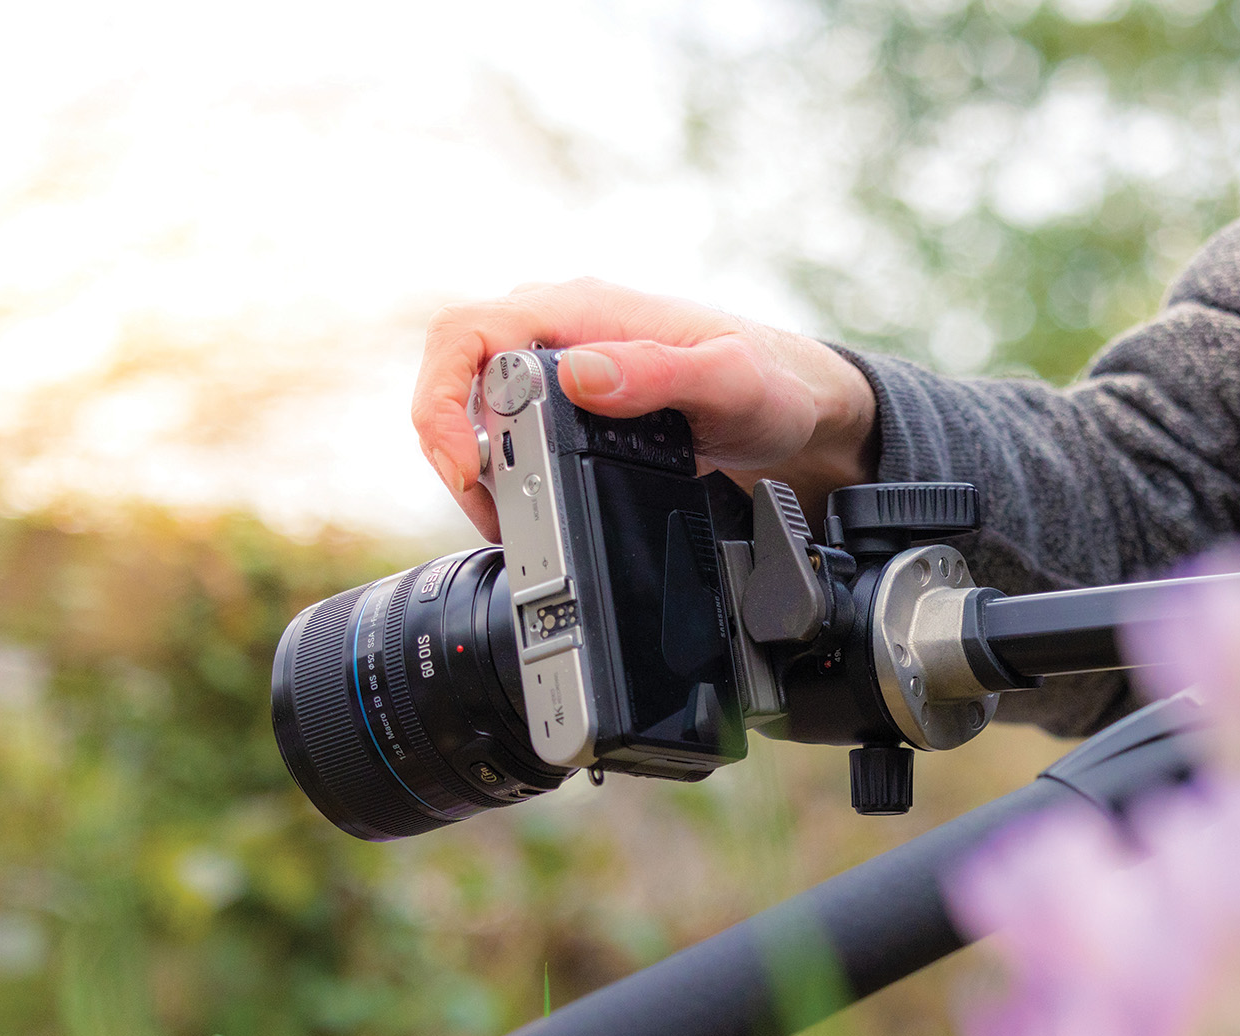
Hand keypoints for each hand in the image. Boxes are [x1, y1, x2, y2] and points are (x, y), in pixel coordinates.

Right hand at [412, 278, 878, 539]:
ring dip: (474, 466)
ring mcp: (560, 364)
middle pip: (456, 373)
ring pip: (473, 405)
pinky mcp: (568, 402)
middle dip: (451, 446)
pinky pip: (506, 428)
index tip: (470, 466)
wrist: (794, 404)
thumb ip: (661, 374)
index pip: (468, 333)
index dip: (444, 399)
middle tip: (490, 511)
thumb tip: (581, 375)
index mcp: (582, 309)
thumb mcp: (730, 382)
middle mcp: (560, 329)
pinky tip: (525, 509)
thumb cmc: (771, 383)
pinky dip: (503, 473)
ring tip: (507, 521)